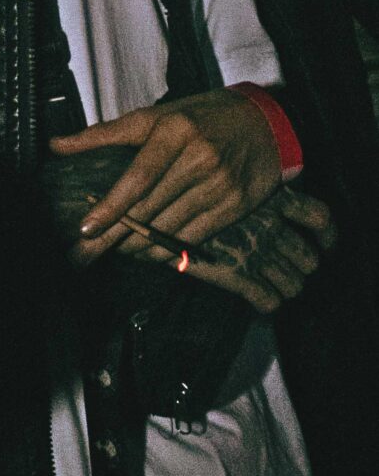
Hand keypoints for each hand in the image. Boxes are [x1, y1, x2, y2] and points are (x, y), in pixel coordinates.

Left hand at [52, 89, 282, 265]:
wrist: (267, 124)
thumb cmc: (201, 117)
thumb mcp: (156, 116)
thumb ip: (105, 133)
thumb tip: (56, 146)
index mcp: (175, 132)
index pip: (137, 177)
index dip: (110, 207)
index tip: (86, 228)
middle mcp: (199, 159)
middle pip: (148, 208)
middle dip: (111, 236)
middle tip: (82, 255)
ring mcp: (220, 185)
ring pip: (168, 227)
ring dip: (136, 246)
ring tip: (109, 254)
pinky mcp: (235, 206)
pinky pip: (192, 237)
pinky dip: (165, 248)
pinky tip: (145, 253)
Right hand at [150, 182, 335, 315]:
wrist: (148, 204)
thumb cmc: (177, 182)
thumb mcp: (215, 172)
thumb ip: (238, 184)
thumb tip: (253, 190)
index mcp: (270, 196)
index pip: (319, 217)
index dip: (327, 234)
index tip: (325, 243)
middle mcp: (270, 225)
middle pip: (309, 256)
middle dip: (303, 265)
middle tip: (291, 266)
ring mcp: (255, 251)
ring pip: (295, 282)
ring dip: (288, 286)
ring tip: (275, 284)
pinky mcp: (237, 275)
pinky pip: (269, 300)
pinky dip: (268, 303)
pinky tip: (258, 299)